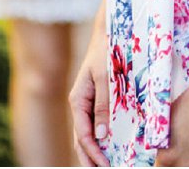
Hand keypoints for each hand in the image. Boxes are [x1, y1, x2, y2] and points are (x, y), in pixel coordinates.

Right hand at [69, 26, 110, 166]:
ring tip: (107, 165)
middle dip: (91, 157)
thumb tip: (101, 136)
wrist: (109, 32)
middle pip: (82, 138)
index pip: (83, 135)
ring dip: (96, 150)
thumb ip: (103, 106)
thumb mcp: (105, 78)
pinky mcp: (97, 99)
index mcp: (78, 100)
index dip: (93, 153)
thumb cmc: (106, 52)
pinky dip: (102, 137)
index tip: (106, 165)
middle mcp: (80, 104)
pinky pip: (97, 123)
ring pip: (88, 133)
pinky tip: (111, 147)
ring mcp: (88, 103)